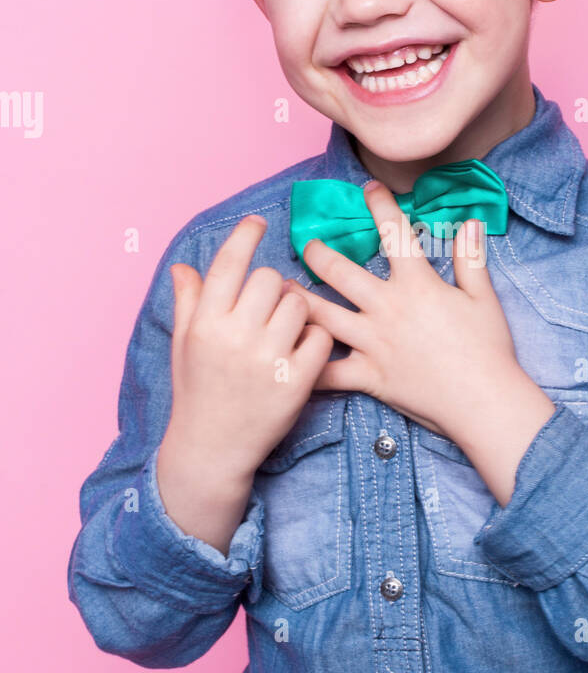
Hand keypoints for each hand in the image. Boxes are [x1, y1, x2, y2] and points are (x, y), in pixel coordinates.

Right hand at [163, 215, 334, 483]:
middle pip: (270, 279)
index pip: (229, 263)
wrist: (212, 449)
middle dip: (272, 285)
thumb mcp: (184, 346)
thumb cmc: (197, 392)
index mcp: (205, 323)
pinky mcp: (297, 382)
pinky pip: (320, 338)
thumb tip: (182, 266)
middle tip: (269, 303)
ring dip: (296, 309)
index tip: (257, 222)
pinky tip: (301, 349)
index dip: (245, 235)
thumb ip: (188, 303)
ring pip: (300, 304)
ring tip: (285, 328)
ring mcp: (268, 360)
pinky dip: (315, 339)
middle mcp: (235, 337)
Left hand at [288, 182, 553, 488]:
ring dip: (299, 300)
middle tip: (307, 245)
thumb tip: (470, 222)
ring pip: (324, 316)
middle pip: (341, 272)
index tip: (368, 189)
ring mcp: (373, 343)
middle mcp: (387, 308)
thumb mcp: (484, 299)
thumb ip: (471, 258)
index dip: (380, 206)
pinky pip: (328, 372)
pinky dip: (305, 366)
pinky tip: (285, 357)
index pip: (394, 234)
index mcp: (417, 285)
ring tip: (282, 290)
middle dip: (319, 254)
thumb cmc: (489, 349)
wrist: (484, 401)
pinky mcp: (368, 376)